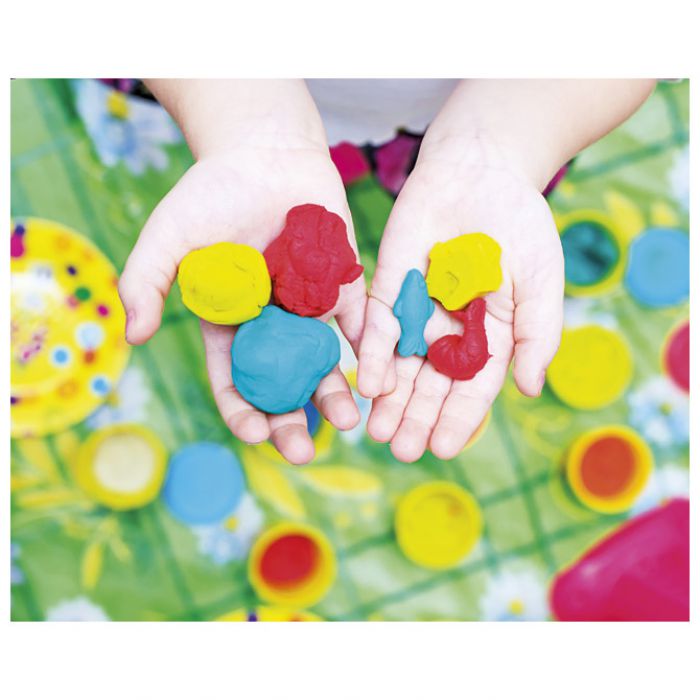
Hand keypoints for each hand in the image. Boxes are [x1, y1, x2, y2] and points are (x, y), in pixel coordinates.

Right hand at [118, 145, 366, 463]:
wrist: (262, 152)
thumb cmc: (210, 193)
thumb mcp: (167, 238)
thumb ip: (146, 283)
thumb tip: (134, 336)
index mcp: (230, 323)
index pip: (235, 379)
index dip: (243, 410)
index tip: (255, 434)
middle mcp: (271, 324)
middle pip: (281, 382)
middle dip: (291, 419)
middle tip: (303, 450)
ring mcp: (309, 306)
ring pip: (323, 361)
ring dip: (334, 393)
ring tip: (348, 422)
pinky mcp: (344, 284)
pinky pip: (359, 320)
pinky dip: (368, 347)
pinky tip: (377, 375)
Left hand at [357, 135, 563, 461]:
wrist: (481, 168)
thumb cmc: (521, 224)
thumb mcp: (542, 281)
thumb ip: (537, 334)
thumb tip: (530, 390)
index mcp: (486, 335)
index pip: (470, 387)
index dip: (458, 418)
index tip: (443, 448)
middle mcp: (447, 329)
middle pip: (429, 383)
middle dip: (415, 417)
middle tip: (402, 450)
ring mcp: (415, 308)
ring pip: (400, 362)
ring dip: (390, 397)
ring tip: (378, 430)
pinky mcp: (387, 284)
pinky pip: (379, 323)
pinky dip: (374, 352)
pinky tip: (369, 381)